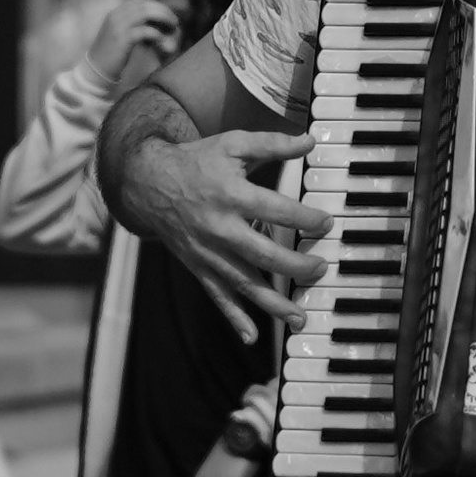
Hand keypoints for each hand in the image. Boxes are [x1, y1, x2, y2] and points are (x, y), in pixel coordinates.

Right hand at [88, 0, 182, 90]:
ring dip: (163, 18)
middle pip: (145, 4)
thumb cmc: (111, 55)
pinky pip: (145, 31)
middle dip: (163, 10)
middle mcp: (116, 16)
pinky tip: (163, 41)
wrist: (95, 71)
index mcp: (116, 13)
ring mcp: (118, 26)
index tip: (167, 15)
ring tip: (172, 28)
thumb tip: (157, 25)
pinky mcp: (122, 39)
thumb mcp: (121, 36)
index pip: (140, 0)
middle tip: (174, 21)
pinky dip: (157, 34)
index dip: (156, 5)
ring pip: (146, 13)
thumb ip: (134, 27)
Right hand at [116, 126, 332, 345]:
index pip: (276, 210)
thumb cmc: (197, 161)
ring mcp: (208, 252)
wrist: (149, 182)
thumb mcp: (233, 144)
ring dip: (272, 303)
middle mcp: (220, 228)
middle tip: (320, 269)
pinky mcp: (199, 267)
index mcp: (231, 195)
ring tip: (299, 317)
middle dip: (295, 266)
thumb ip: (272, 143)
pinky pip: (217, 296)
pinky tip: (251, 336)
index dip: (305, 217)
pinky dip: (234, 317)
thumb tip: (309, 141)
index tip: (326, 223)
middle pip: (263, 253)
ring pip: (243, 282)